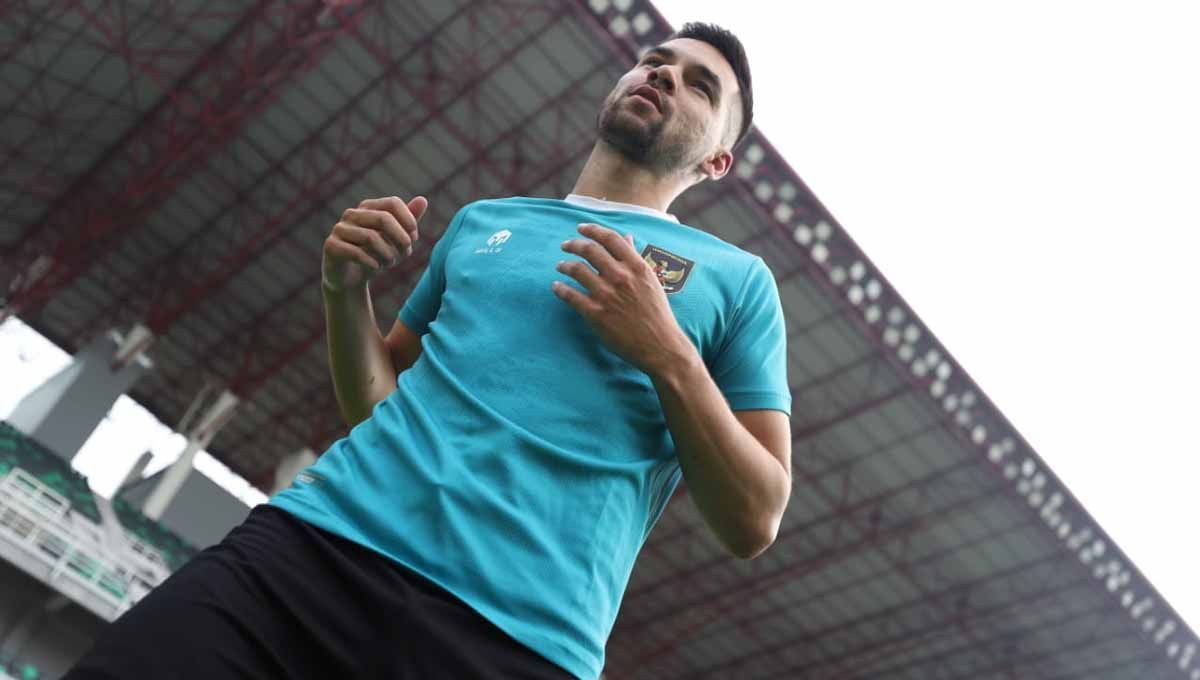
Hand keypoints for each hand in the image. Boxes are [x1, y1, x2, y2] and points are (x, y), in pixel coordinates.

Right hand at [322, 195, 427, 292]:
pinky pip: (356, 252)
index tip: (413, 239)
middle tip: (405, 254)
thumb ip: (409, 220)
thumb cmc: (376, 255)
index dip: (408, 220)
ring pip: (371, 237)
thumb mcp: (396, 240)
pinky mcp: (331, 245)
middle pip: (383, 218)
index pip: (393, 203)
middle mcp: (352, 214)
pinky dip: (371, 262)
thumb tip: (423, 199)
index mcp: (368, 207)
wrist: (350, 279)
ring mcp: (339, 228)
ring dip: (387, 254)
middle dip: (400, 238)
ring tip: (389, 263)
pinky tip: (376, 267)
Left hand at [553, 223, 693, 375]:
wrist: (661, 346)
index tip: (581, 228)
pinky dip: (560, 289)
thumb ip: (635, 259)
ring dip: (564, 265)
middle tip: (565, 245)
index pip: (610, 238)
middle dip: (573, 244)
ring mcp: (607, 295)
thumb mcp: (650, 281)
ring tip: (560, 266)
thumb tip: (627, 238)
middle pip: (590, 250)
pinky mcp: (596, 313)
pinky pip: (570, 295)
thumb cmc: (657, 314)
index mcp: (637, 266)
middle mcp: (621, 277)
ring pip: (577, 270)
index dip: (592, 229)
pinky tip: (556, 287)